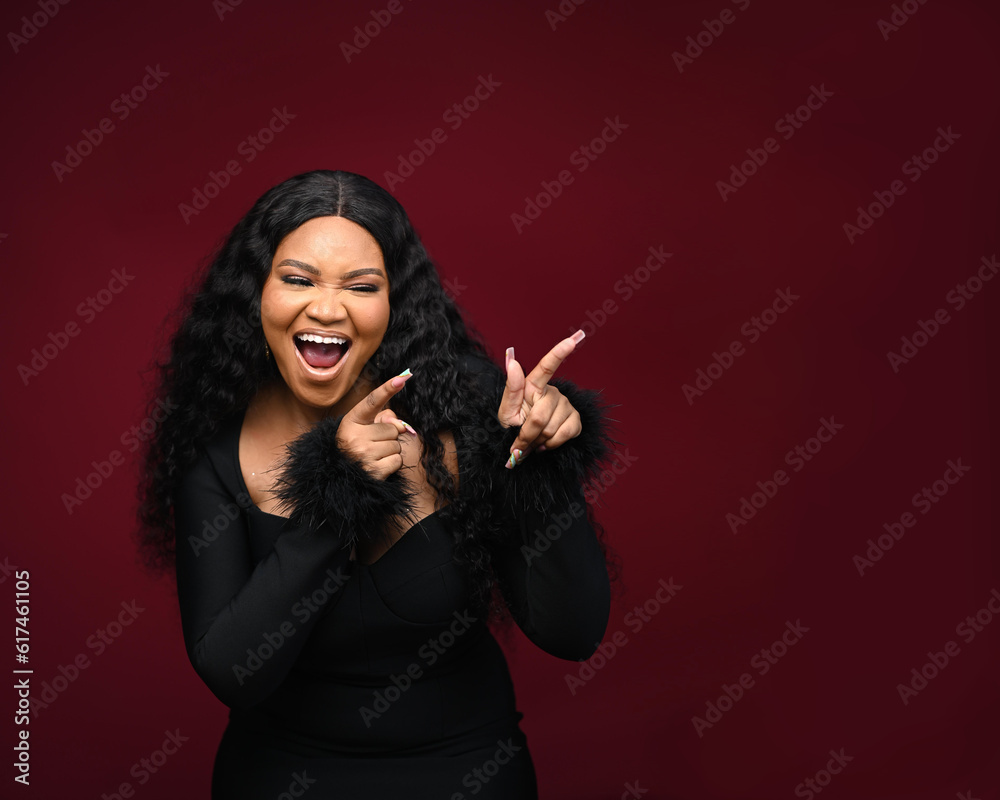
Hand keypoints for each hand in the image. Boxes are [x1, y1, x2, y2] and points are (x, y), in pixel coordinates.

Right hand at [336, 369, 417, 479]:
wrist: (340, 476)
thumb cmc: (356, 448)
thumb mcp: (362, 428)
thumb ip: (382, 419)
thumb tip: (401, 426)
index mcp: (351, 422)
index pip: (372, 402)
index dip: (387, 389)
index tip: (403, 377)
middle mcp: (354, 437)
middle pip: (392, 428)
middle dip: (388, 437)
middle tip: (373, 444)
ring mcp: (364, 455)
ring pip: (396, 445)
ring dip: (390, 451)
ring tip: (374, 456)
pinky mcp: (374, 471)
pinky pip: (397, 460)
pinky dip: (392, 464)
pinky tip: (378, 466)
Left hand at [498, 330, 585, 467]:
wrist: (524, 445)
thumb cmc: (513, 425)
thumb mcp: (505, 411)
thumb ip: (511, 390)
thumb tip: (512, 361)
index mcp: (533, 386)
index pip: (547, 367)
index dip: (559, 353)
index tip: (572, 340)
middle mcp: (552, 392)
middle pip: (539, 417)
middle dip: (527, 435)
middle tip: (521, 443)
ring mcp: (566, 405)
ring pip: (552, 429)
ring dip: (539, 441)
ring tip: (534, 440)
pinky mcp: (576, 419)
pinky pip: (565, 434)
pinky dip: (553, 444)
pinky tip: (546, 442)